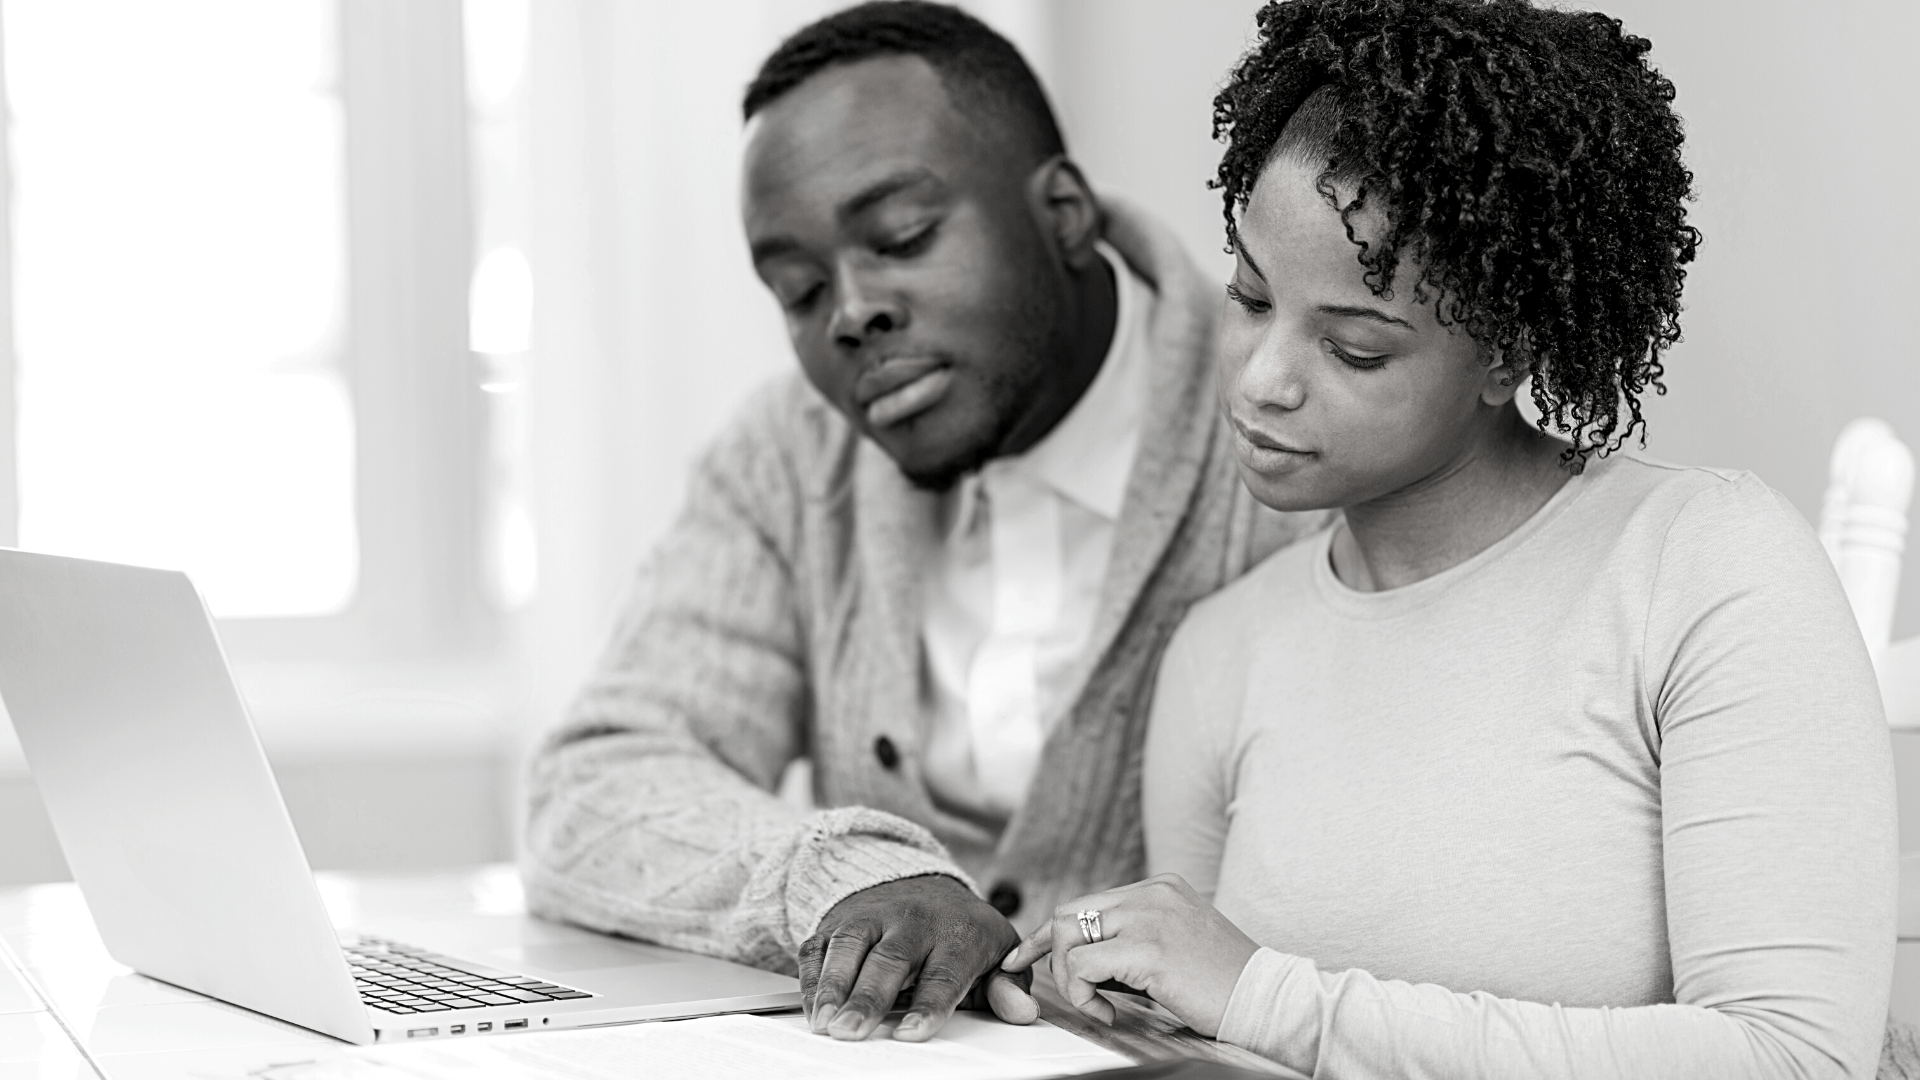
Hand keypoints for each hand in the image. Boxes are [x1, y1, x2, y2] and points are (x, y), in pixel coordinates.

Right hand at [799, 874, 1036, 1041]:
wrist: (923, 884)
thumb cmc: (962, 932)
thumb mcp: (997, 953)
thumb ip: (1009, 986)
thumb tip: (1020, 1011)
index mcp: (958, 932)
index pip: (944, 972)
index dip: (928, 1004)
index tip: (910, 1033)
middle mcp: (912, 920)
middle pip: (889, 960)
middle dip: (868, 998)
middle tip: (851, 1032)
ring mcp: (872, 917)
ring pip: (849, 946)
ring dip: (833, 986)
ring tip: (824, 1023)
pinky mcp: (839, 921)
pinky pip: (819, 945)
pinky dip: (810, 976)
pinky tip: (811, 1007)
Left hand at [1000, 873, 1257, 1036]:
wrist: (1268, 999)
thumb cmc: (1225, 983)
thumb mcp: (1176, 944)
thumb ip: (1134, 940)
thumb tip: (1086, 960)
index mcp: (1159, 888)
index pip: (1087, 902)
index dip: (1052, 934)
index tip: (1026, 956)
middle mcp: (1152, 894)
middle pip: (1068, 913)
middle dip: (1049, 953)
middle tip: (1057, 988)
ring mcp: (1150, 917)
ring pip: (1069, 936)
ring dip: (1070, 979)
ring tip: (1097, 1005)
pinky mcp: (1150, 949)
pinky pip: (1084, 967)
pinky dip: (1084, 995)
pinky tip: (1109, 1014)